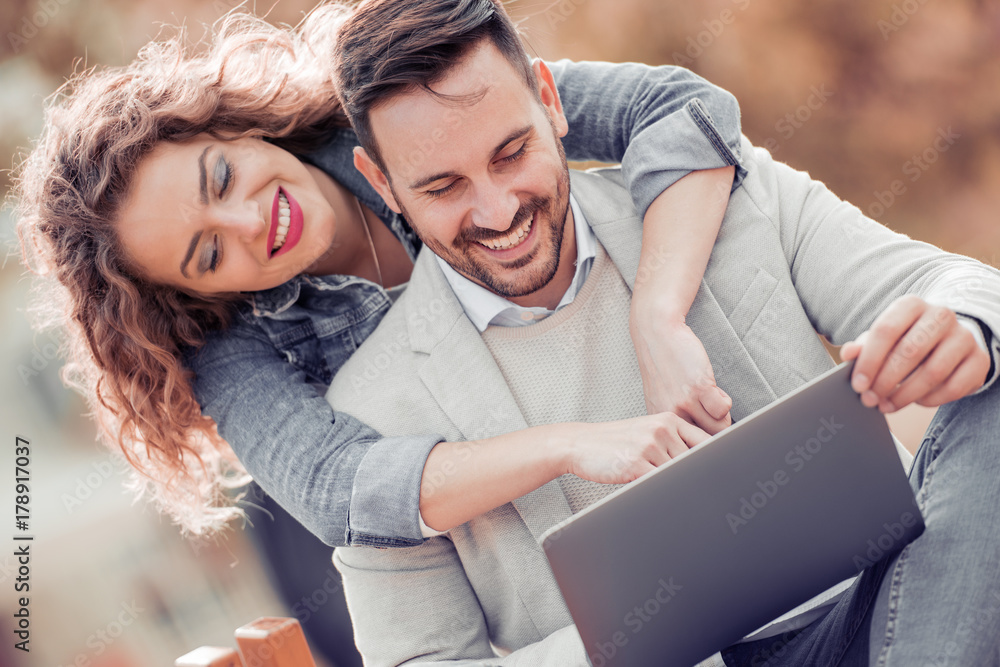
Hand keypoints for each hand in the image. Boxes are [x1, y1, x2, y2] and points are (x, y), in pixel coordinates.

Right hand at [560, 412, 711, 484]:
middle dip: (699, 478)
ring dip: (679, 486)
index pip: (706, 442)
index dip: (717, 461)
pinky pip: (661, 483)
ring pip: (680, 473)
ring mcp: (650, 446)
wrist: (580, 444)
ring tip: (677, 495)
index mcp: (668, 420)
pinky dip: (665, 492)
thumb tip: (703, 465)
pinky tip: (661, 495)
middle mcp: (662, 430)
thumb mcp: (646, 433)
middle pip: (696, 461)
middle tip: (709, 494)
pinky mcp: (636, 464)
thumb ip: (673, 443)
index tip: (726, 476)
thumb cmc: (614, 442)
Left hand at [629, 302, 732, 434]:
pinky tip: (711, 387)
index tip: (700, 427)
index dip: (699, 438)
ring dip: (720, 412)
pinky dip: (724, 399)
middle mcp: (671, 415)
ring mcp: (685, 403)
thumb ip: (677, 419)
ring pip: (719, 426)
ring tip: (708, 395)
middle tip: (704, 407)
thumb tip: (701, 440)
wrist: (658, 334)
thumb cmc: (663, 365)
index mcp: (662, 421)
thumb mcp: (661, 397)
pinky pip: (725, 408)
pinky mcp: (698, 388)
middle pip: (706, 439)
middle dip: (712, 425)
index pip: (688, 446)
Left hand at [840, 295, 990, 412]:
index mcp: (911, 305)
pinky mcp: (980, 360)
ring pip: (932, 372)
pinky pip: (954, 387)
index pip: (886, 330)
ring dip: (905, 395)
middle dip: (885, 381)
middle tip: (870, 400)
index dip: (869, 361)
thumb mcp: (882, 338)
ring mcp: (964, 337)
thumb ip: (863, 345)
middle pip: (909, 351)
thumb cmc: (906, 339)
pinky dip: (931, 400)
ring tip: (887, 405)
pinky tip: (916, 402)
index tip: (858, 385)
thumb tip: (848, 353)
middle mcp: (940, 315)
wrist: (948, 340)